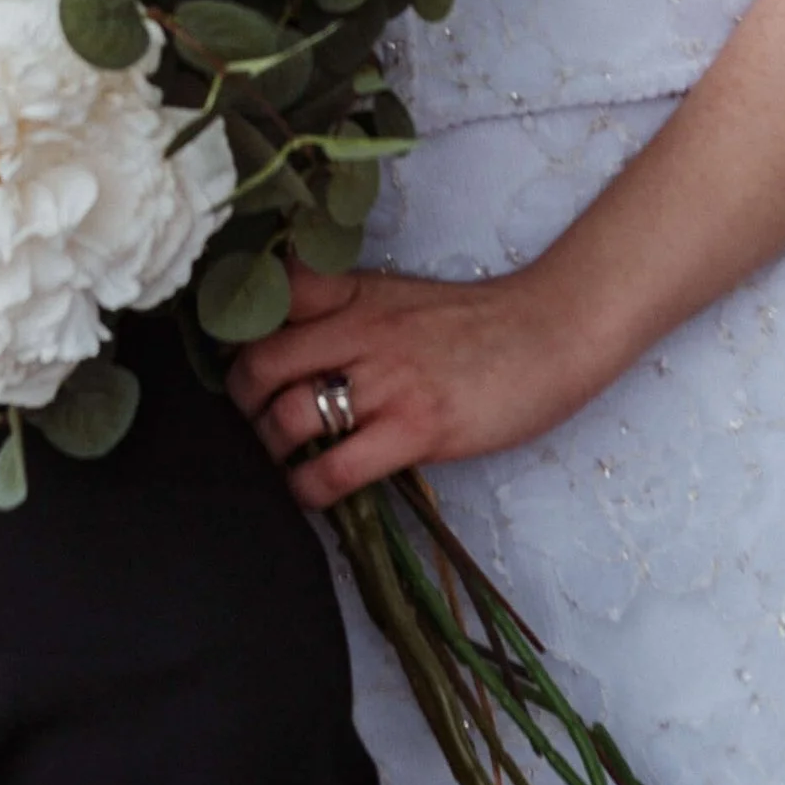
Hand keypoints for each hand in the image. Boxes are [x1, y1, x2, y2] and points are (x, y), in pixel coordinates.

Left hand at [226, 262, 607, 509]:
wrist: (549, 332)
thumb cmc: (476, 321)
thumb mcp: (399, 294)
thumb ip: (346, 310)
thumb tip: (295, 345)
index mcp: (356, 291)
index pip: (272, 293)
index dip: (239, 327)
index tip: (235, 353)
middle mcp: (361, 330)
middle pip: (262, 361)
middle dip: (240, 399)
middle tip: (248, 418)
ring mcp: (388, 380)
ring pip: (289, 416)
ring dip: (270, 448)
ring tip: (280, 459)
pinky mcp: (417, 429)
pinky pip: (337, 467)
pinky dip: (308, 488)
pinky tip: (308, 493)